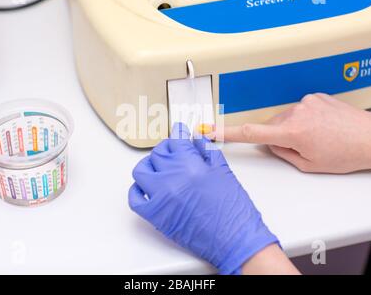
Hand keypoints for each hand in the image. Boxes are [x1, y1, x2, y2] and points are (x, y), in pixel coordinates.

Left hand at [128, 123, 278, 274]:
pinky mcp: (155, 215)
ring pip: (141, 171)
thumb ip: (207, 152)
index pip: (176, 140)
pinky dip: (138, 190)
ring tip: (159, 168)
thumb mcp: (223, 172)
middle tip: (174, 151)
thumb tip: (196, 140)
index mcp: (190, 164)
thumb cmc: (233, 211)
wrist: (234, 239)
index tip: (179, 132)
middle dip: (167, 149)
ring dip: (149, 166)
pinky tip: (148, 188)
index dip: (178, 133)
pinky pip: (135, 198)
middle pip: (158, 154)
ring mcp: (160, 196)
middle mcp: (172, 178)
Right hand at [214, 94, 370, 173]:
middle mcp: (296, 112)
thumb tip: (272, 143)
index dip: (228, 132)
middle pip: (271, 126)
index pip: (252, 132)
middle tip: (302, 147)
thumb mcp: (309, 164)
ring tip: (317, 136)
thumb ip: (283, 153)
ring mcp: (305, 102)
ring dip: (293, 128)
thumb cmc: (347, 153)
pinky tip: (321, 126)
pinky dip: (304, 119)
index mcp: (292, 132)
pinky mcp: (314, 96)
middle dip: (279, 137)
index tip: (212, 131)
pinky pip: (298, 109)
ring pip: (285, 118)